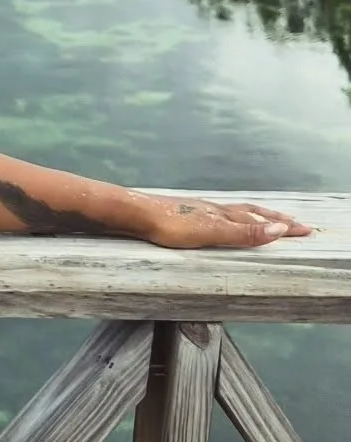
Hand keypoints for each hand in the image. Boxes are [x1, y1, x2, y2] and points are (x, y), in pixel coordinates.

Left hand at [136, 193, 312, 250]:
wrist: (135, 213)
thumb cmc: (170, 226)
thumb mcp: (212, 232)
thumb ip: (244, 232)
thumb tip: (280, 229)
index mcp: (224, 214)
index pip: (261, 220)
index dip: (283, 227)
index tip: (306, 229)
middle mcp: (215, 209)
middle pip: (252, 213)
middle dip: (275, 219)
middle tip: (294, 223)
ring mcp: (199, 209)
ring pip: (235, 212)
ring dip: (255, 216)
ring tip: (265, 218)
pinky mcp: (184, 213)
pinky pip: (217, 214)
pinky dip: (231, 217)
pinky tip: (221, 219)